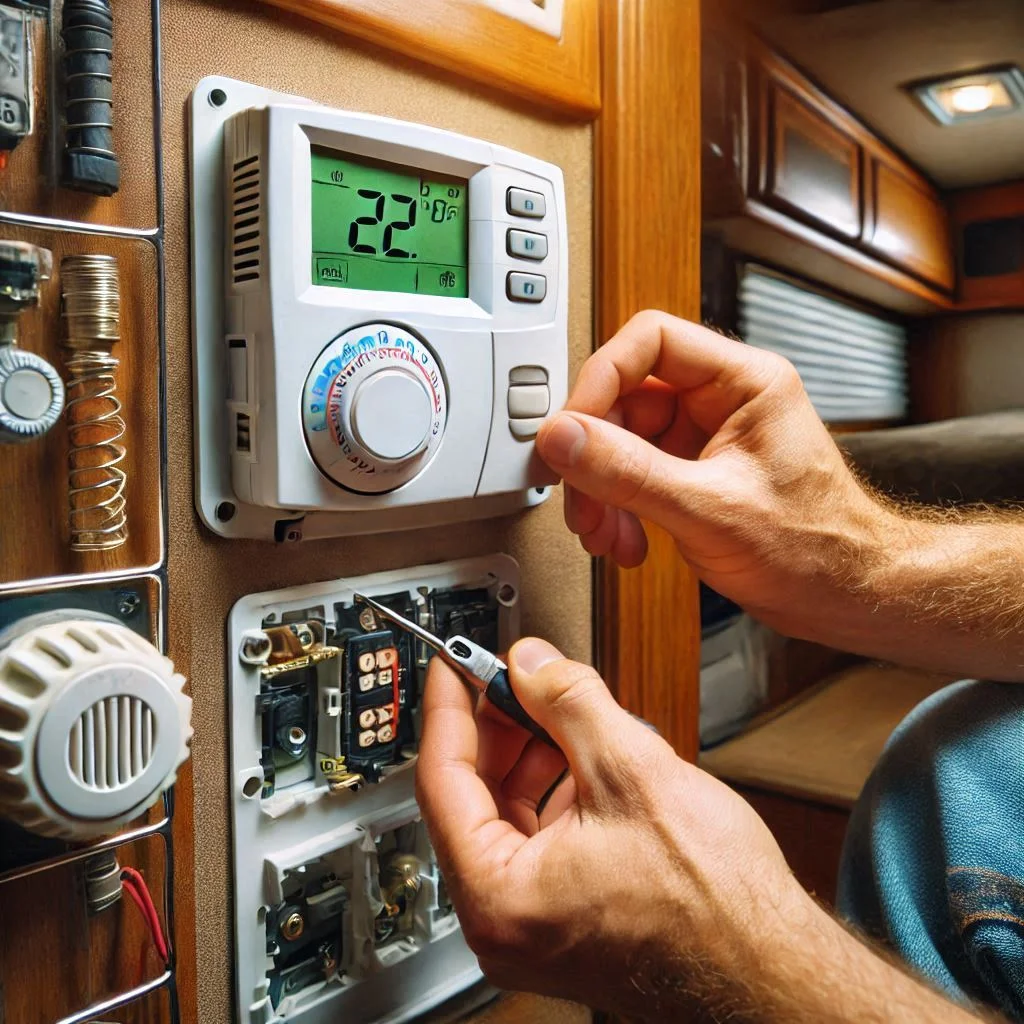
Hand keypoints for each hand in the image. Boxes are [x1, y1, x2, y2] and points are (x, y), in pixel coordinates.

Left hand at [415, 637, 805, 1017]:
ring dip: (530, 757)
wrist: (773, 967)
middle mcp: (505, 923)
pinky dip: (553, 793)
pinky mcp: (566, 921)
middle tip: (516, 678)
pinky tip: (584, 760)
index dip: (448, 708)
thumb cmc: (715, 905)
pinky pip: (536, 842)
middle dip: (498, 728)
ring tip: (559, 712)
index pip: (441, 780)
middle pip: (472, 798)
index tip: (451, 664)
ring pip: (507, 817)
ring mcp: (534, 927)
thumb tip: (531, 664)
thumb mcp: (631, 770)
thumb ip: (568, 702)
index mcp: (499, 898)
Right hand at [535, 311, 899, 638]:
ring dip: (600, 490)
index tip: (569, 428)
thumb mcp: (710, 509)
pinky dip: (617, 509)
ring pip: (621, 442)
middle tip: (577, 495)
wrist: (843, 598)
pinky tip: (625, 542)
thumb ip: (629, 471)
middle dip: (593, 454)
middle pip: (625, 398)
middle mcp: (721, 401)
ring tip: (602, 532)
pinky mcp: (692, 473)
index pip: (651, 342)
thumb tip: (564, 438)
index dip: (601, 379)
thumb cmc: (815, 548)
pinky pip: (632, 475)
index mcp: (744, 382)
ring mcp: (704, 438)